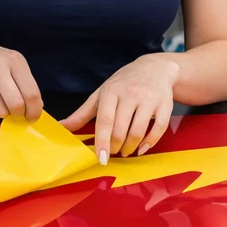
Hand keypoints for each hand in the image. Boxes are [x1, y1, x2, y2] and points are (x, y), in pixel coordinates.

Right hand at [0, 41, 42, 121]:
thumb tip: (37, 107)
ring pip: (1, 111)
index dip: (35, 110)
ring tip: (1, 103)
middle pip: (16, 104)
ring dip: (4, 113)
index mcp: (14, 60)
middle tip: (17, 111)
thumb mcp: (15, 65)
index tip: (33, 116)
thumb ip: (27, 84)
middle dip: (19, 113)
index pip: (31, 93)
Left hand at [61, 54, 178, 161]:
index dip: (102, 142)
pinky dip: (150, 142)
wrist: (155, 68)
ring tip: (126, 151)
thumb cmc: (124, 83)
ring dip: (131, 147)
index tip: (101, 158)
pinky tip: (142, 148)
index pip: (105, 120)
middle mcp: (130, 94)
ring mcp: (149, 98)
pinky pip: (159, 128)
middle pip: (121, 129)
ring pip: (139, 131)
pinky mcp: (165, 104)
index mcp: (111, 91)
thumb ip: (82, 113)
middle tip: (113, 152)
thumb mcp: (101, 94)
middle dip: (116, 147)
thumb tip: (61, 126)